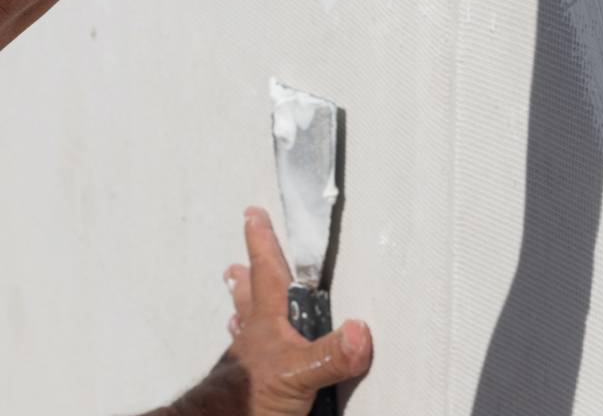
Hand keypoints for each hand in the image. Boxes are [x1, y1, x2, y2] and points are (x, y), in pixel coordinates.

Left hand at [222, 206, 371, 415]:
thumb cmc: (250, 400)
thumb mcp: (298, 375)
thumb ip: (330, 354)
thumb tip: (360, 330)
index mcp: (267, 324)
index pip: (267, 273)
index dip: (261, 242)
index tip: (252, 214)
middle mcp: (255, 341)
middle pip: (250, 302)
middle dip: (247, 281)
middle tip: (234, 264)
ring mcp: (248, 367)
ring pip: (245, 334)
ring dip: (243, 318)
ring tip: (235, 311)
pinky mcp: (250, 393)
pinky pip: (249, 367)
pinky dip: (251, 359)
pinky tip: (252, 365)